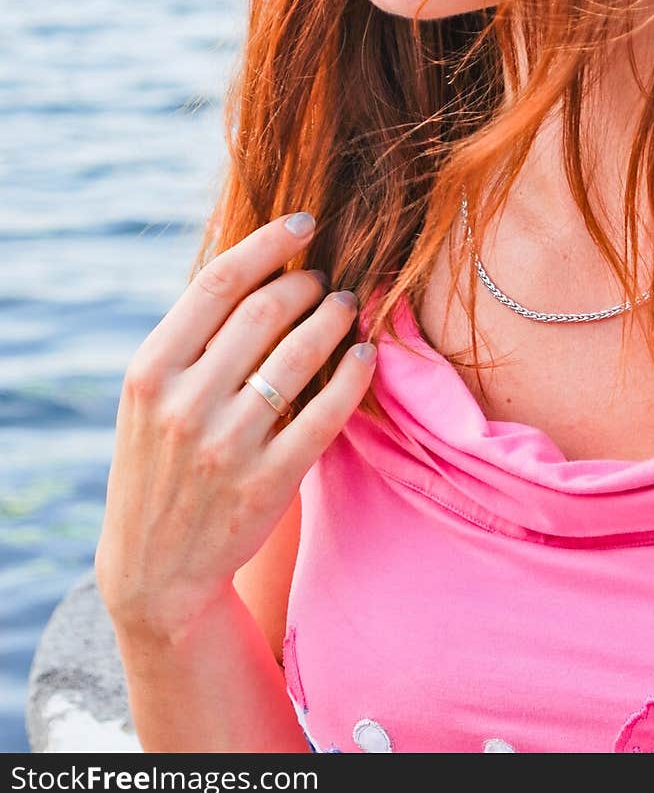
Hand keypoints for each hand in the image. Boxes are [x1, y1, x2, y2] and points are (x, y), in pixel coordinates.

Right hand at [94, 212, 374, 641]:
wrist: (156, 570)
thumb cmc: (161, 463)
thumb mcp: (151, 397)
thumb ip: (192, 338)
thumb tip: (259, 261)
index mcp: (150, 371)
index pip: (217, 282)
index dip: (268, 243)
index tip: (303, 222)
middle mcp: (185, 403)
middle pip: (266, 310)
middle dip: (308, 282)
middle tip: (327, 279)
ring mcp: (228, 445)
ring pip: (302, 354)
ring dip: (336, 318)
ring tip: (348, 306)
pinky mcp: (270, 482)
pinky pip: (327, 412)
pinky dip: (353, 373)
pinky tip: (366, 354)